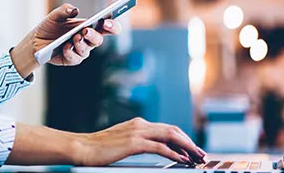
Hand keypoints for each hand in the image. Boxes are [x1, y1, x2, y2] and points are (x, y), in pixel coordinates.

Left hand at [9, 3, 120, 78]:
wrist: (37, 40)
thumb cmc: (50, 26)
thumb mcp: (55, 15)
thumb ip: (64, 10)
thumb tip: (73, 9)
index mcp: (89, 26)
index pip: (108, 27)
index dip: (112, 26)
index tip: (107, 22)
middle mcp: (87, 39)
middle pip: (99, 40)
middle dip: (94, 35)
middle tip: (85, 31)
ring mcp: (81, 51)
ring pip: (87, 50)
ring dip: (81, 43)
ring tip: (74, 37)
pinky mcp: (72, 59)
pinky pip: (75, 58)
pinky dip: (70, 52)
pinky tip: (65, 47)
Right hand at [72, 117, 206, 165]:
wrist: (82, 147)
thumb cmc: (98, 148)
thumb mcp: (121, 142)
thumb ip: (136, 142)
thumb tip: (152, 149)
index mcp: (137, 124)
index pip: (167, 129)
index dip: (183, 139)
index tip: (193, 150)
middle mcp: (139, 124)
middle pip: (173, 130)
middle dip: (190, 142)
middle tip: (201, 154)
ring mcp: (137, 132)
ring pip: (171, 135)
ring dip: (187, 146)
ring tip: (197, 157)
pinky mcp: (134, 143)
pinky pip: (161, 147)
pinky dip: (175, 153)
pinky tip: (183, 160)